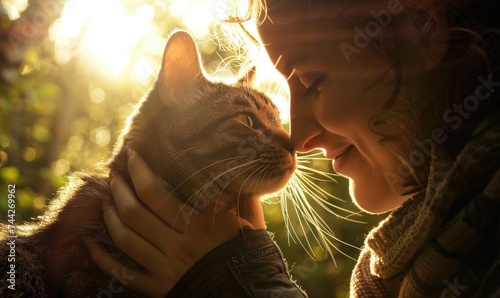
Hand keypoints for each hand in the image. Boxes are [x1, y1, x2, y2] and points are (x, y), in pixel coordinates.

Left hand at [84, 150, 265, 296]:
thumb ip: (241, 195)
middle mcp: (175, 243)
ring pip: (124, 237)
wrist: (247, 293)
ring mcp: (164, 267)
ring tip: (106, 199)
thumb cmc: (249, 253)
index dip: (139, 170)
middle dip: (119, 188)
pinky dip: (102, 258)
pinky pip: (122, 273)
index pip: (155, 191)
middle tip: (114, 173)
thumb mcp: (249, 221)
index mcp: (196, 224)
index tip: (132, 155)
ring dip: (110, 215)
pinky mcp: (158, 287)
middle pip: (134, 211)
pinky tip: (91, 243)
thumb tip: (239, 170)